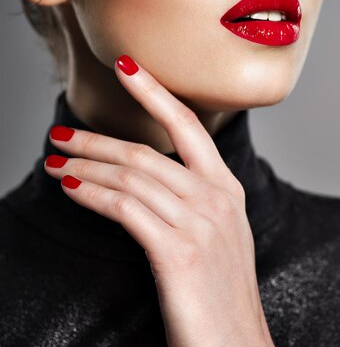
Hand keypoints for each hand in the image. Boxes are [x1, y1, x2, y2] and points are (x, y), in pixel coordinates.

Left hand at [44, 55, 273, 346]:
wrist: (237, 346)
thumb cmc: (220, 292)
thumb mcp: (218, 233)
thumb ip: (192, 199)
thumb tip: (145, 177)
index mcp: (227, 187)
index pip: (188, 125)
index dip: (154, 92)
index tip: (127, 66)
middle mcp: (216, 197)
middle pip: (146, 151)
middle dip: (97, 138)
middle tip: (61, 133)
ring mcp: (200, 222)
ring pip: (131, 176)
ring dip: (86, 165)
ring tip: (56, 160)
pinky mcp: (178, 251)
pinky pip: (125, 208)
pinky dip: (93, 193)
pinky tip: (72, 188)